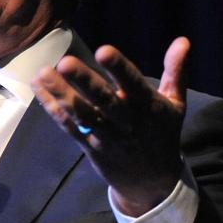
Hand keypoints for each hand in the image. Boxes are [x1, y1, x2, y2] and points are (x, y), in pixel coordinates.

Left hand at [31, 37, 189, 216]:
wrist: (152, 182)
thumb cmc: (162, 133)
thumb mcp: (175, 103)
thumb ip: (176, 71)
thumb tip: (183, 40)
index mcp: (148, 106)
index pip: (133, 84)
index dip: (119, 69)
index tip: (103, 51)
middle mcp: (127, 121)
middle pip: (103, 101)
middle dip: (84, 82)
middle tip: (65, 63)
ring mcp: (106, 135)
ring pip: (82, 114)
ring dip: (61, 94)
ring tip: (42, 73)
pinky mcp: (89, 145)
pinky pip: (69, 126)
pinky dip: (53, 108)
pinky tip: (39, 88)